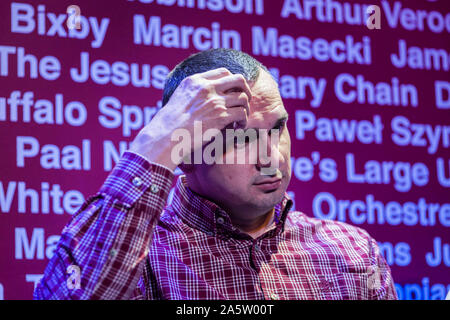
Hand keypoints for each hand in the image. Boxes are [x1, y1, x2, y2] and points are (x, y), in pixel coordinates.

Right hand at [129, 68, 251, 170]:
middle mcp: (207, 88)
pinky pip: (242, 113)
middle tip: (244, 102)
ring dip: (245, 109)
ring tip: (239, 119)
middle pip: (239, 79)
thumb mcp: (178, 98)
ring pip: (243, 98)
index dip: (232, 82)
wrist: (165, 137)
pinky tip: (237, 127)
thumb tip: (202, 98)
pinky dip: (243, 121)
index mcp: (195, 81)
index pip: (223, 72)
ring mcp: (215, 101)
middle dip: (245, 90)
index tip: (233, 92)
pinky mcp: (221, 116)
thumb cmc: (169, 124)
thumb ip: (192, 92)